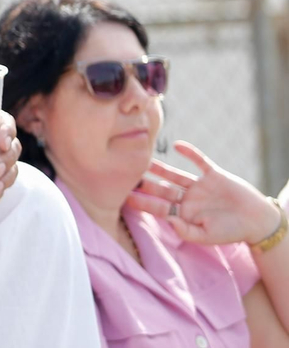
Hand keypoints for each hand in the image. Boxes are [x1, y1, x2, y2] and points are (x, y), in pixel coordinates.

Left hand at [129, 140, 283, 245]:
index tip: (124, 197)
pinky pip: (199, 161)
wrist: (257, 221)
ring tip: (144, 159)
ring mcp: (199, 186)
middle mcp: (188, 198)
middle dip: (145, 183)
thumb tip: (168, 221)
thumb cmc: (231, 232)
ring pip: (175, 174)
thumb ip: (186, 231)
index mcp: (184, 214)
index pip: (158, 207)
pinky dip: (190, 153)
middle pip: (162, 189)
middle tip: (125, 174)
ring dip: (160, 167)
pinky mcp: (213, 175)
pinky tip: (177, 146)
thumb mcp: (207, 236)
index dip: (142, 202)